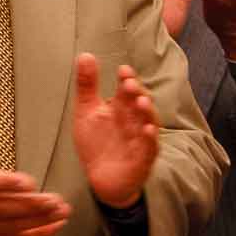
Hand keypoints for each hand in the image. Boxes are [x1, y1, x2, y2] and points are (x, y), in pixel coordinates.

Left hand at [71, 53, 158, 208]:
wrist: (102, 181)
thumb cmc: (98, 144)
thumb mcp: (87, 112)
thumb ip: (87, 85)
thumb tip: (86, 54)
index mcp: (122, 108)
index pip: (127, 89)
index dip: (127, 79)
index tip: (122, 70)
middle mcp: (134, 121)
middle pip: (139, 103)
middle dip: (136, 92)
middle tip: (129, 83)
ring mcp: (140, 140)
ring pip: (149, 122)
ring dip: (147, 111)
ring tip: (141, 101)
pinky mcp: (143, 159)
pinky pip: (149, 148)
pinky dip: (150, 138)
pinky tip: (147, 130)